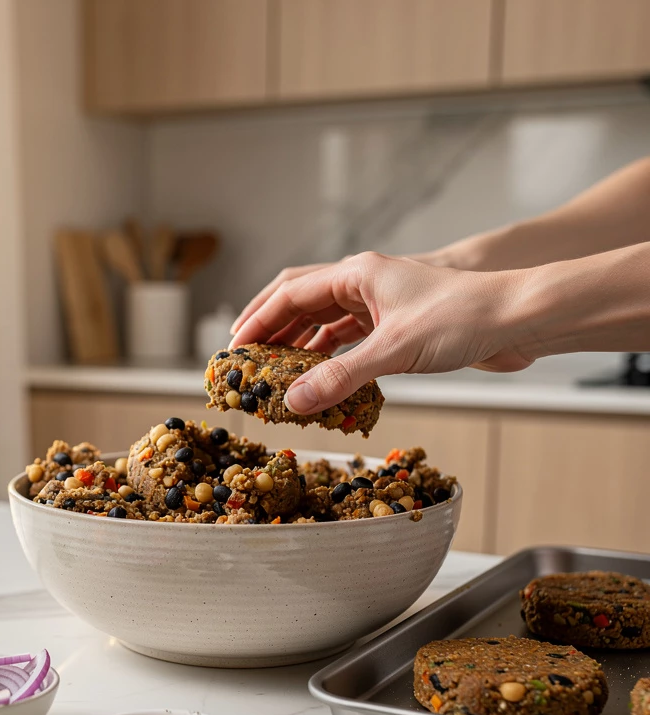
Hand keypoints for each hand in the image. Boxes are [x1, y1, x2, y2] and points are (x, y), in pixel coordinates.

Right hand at [229, 252, 533, 413]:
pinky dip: (328, 357)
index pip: (290, 293)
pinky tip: (318, 377)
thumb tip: (294, 402)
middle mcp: (364, 283)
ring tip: (274, 372)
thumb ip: (341, 377)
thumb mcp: (394, 350)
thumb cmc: (464, 318)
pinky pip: (348, 339)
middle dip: (270, 328)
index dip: (257, 320)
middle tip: (245, 358)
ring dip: (298, 345)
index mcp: (357, 274)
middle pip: (301, 301)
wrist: (518, 318)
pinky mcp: (396, 325)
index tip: (234, 348)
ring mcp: (380, 303)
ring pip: (324, 321)